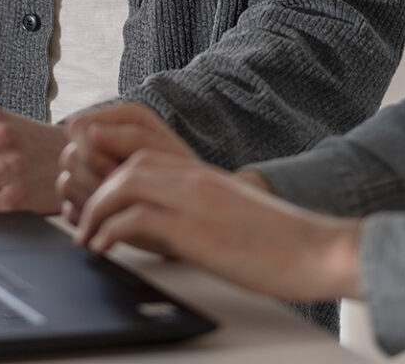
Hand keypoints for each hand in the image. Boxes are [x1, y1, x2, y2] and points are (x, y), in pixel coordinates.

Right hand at [56, 102, 195, 222]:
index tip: (117, 168)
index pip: (78, 127)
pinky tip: (110, 220)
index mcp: (115, 122)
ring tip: (120, 207)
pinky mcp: (82, 204)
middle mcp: (96, 145)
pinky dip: (85, 218)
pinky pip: (66, 211)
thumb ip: (131, 137)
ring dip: (91, 199)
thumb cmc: (183, 176)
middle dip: (95, 178)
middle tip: (123, 193)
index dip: (93, 150)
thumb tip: (91, 131)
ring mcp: (86, 175)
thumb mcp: (165, 152)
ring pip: (65, 184)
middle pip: (69, 157)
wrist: (188, 213)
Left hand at [73, 151, 362, 303]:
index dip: (111, 169)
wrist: (322, 250)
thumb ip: (204, 213)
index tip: (93, 194)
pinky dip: (111, 231)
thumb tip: (178, 229)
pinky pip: (137, 219)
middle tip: (82, 216)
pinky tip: (103, 248)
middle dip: (96, 185)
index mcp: (206, 176)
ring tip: (87, 236)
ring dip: (97, 207)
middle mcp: (198, 180)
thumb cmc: (286, 244)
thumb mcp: (235, 218)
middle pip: (129, 162)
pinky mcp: (198, 231)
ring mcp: (197, 201)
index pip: (144, 154)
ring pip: (126, 182)